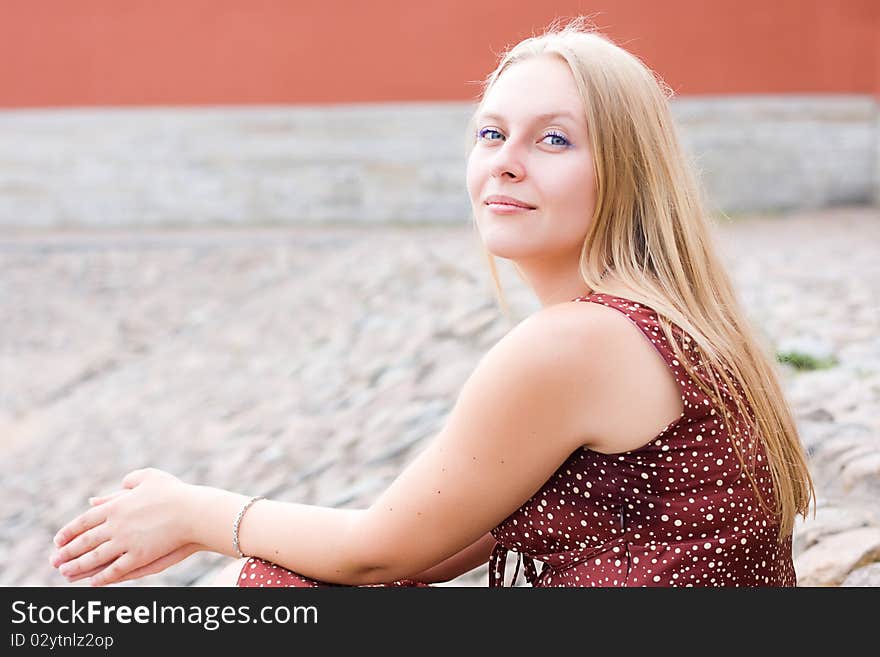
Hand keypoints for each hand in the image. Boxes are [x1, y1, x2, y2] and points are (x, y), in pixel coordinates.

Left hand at [49, 468, 198, 585]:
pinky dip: (102, 577)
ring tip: (65, 573)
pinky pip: (115, 570)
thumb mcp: (150, 478)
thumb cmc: (175, 492)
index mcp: (116, 505)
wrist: (194, 511)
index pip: (85, 520)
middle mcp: (116, 525)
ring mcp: (126, 542)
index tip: (57, 540)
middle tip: (54, 560)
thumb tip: (115, 489)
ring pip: (95, 557)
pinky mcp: (139, 556)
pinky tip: (92, 582)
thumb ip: (129, 482)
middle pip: (85, 541)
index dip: (69, 531)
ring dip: (78, 567)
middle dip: (67, 551)